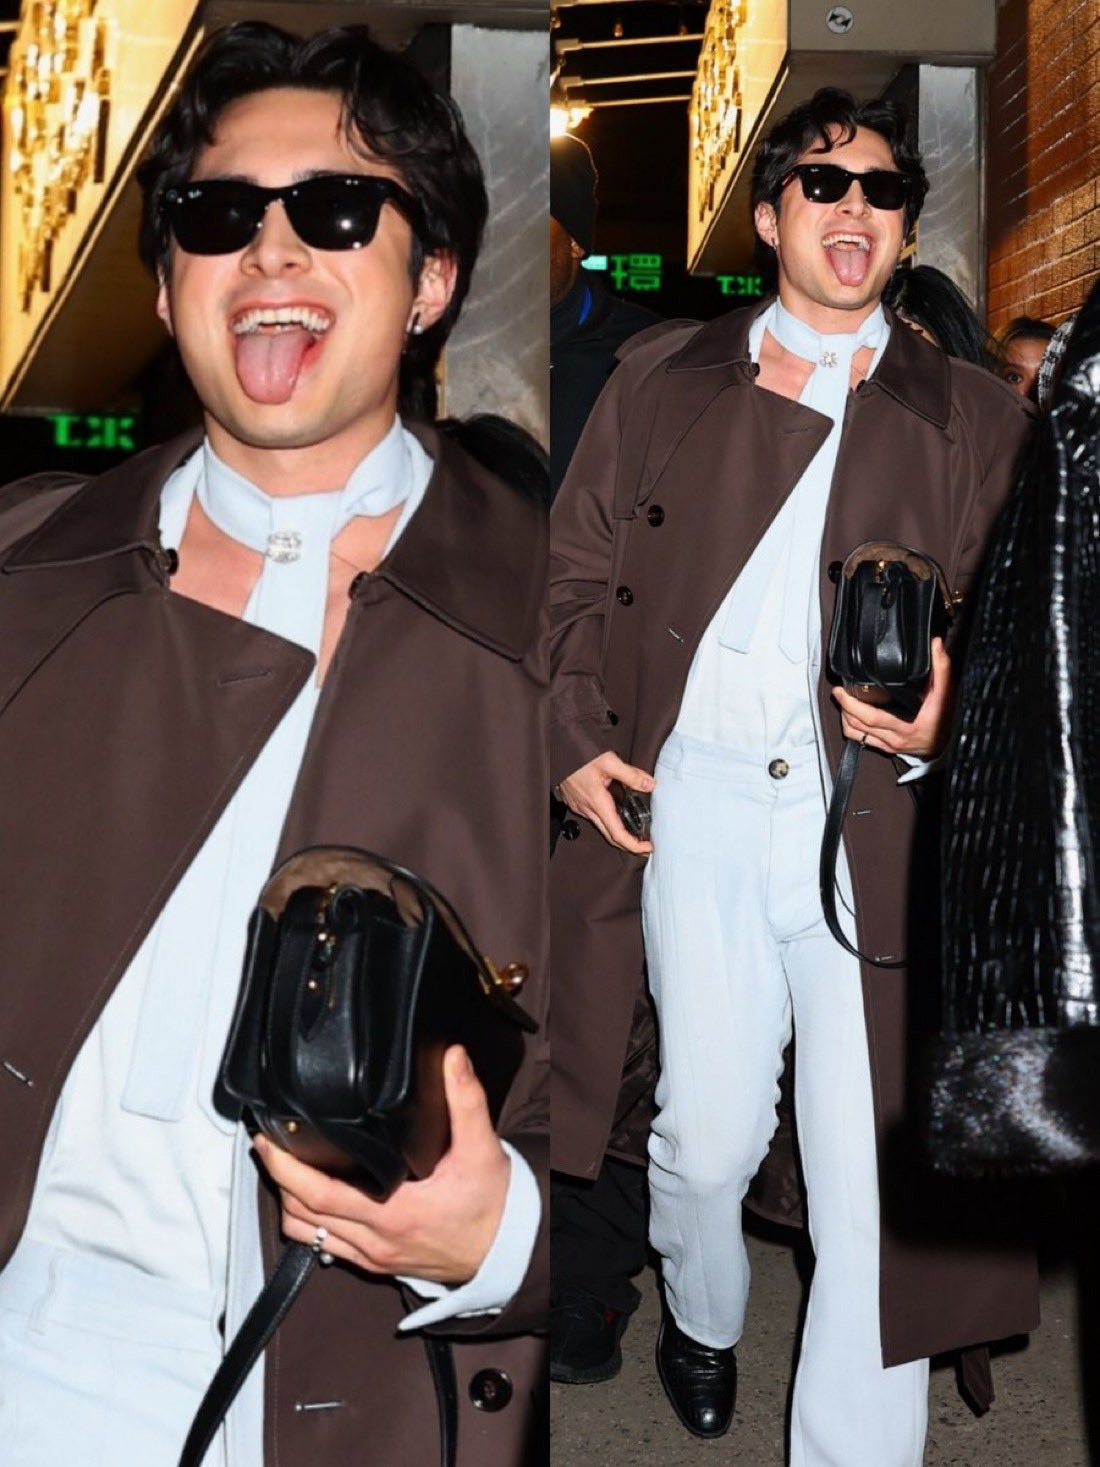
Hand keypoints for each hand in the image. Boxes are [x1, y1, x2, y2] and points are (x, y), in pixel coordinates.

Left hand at [253, 1046, 509, 1284]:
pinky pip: (326, 1248)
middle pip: (302, 1215)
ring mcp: (373, 1257)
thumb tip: (453, 1057)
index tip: (269, 1140)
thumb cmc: (493, 1205)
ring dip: (289, 1203)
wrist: (507, 1250)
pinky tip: (309, 1198)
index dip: (287, 1168)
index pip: (321, 1194)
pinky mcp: (376, 1264)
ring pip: (308, 1235)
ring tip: (283, 1167)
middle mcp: (376, 1240)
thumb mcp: (482, 1149)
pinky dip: (308, 1223)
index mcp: (395, 1212)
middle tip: (266, 1144)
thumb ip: (466, 1100)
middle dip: (277, 1178)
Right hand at [558, 750, 654, 853]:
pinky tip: (616, 809)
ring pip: (602, 826)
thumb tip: (649, 785)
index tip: (647, 847)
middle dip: (629, 843)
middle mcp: (587, 808)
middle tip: (644, 844)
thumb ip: (631, 775)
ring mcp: (580, 807)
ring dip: (618, 831)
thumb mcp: (609, 761)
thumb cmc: (578, 753)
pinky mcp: (576, 802)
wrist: (558, 748)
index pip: (617, 834)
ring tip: (634, 826)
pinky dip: (607, 818)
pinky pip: (593, 816)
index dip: (634, 845)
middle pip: (610, 835)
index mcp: (597, 802)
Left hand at [831, 637, 952, 757]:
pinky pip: (862, 741)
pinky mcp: (888, 748)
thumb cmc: (950, 720)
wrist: (955, 743)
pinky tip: (851, 716)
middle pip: (857, 725)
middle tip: (837, 692)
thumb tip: (935, 644)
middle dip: (843, 707)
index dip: (852, 705)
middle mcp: (895, 739)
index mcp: (907, 726)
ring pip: (856, 734)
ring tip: (842, 702)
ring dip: (845, 718)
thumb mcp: (948, 693)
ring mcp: (890, 746)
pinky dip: (852, 728)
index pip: (871, 717)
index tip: (842, 690)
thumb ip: (942, 668)